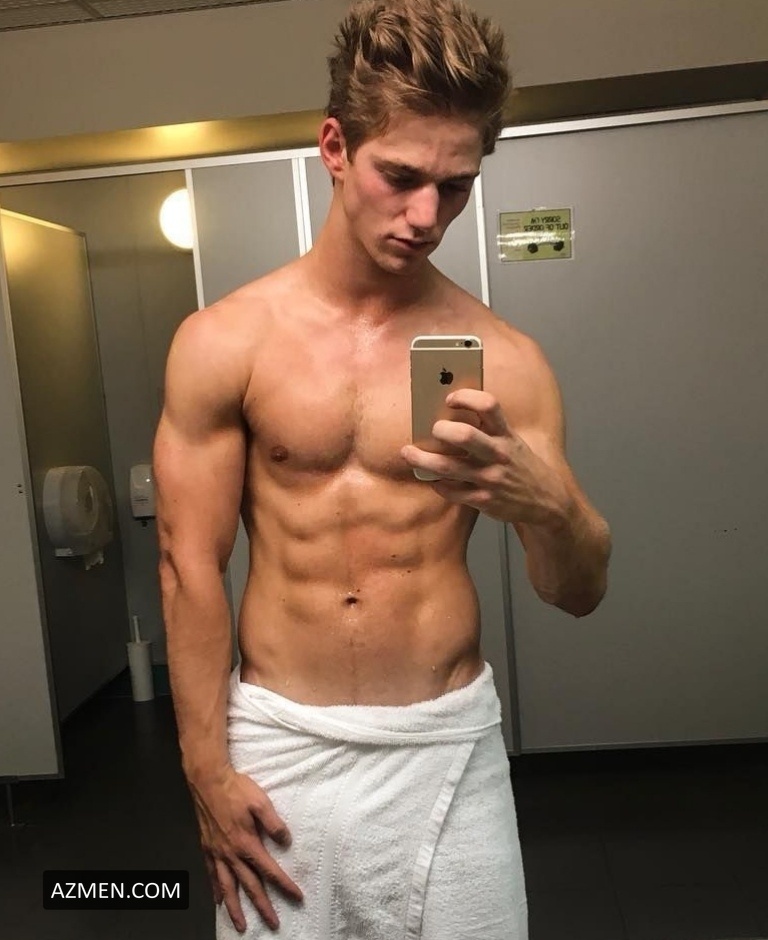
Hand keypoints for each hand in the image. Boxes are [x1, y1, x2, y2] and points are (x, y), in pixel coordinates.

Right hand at [187, 766, 302, 932]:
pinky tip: (218, 900)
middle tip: (273, 924)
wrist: (208, 780)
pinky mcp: (206, 847)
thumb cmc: (236, 789)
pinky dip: (215, 890)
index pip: (269, 870)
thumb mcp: (261, 802)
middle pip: (249, 885)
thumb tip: (286, 842)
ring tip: (241, 925)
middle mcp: (231, 853)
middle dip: (262, 906)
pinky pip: (211, 875)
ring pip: (227, 887)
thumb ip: (274, 824)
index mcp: (247, 843)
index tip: (297, 897)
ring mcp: (217, 852)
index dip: (284, 885)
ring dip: (235, 908)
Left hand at [401, 388, 565, 525]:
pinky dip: (437, 484)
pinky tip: (432, 479)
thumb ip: (489, 430)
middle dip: (441, 430)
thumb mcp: (514, 442)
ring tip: (408, 453)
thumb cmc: (522, 467)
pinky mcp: (484, 500)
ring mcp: (491, 478)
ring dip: (423, 460)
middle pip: (464, 435)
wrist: (547, 501)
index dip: (466, 397)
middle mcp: (499, 454)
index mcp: (506, 434)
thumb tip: (450, 415)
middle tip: (432, 430)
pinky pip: (451, 491)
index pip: (488, 405)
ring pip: (448, 467)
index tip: (449, 399)